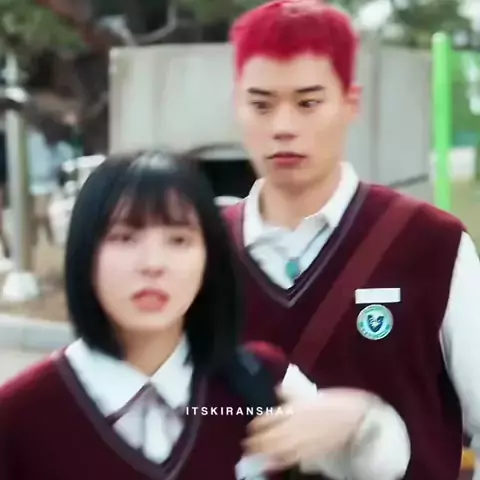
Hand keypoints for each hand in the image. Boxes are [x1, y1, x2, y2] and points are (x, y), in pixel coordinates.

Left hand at [242, 386, 372, 471]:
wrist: (356, 420)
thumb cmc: (336, 404)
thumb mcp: (312, 394)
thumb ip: (292, 394)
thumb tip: (278, 389)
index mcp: (293, 409)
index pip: (268, 418)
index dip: (258, 423)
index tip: (251, 426)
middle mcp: (292, 426)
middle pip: (269, 436)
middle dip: (256, 441)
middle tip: (246, 444)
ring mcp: (300, 441)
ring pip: (276, 449)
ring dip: (263, 452)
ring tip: (253, 454)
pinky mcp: (309, 454)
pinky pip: (289, 458)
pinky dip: (277, 461)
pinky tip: (270, 462)